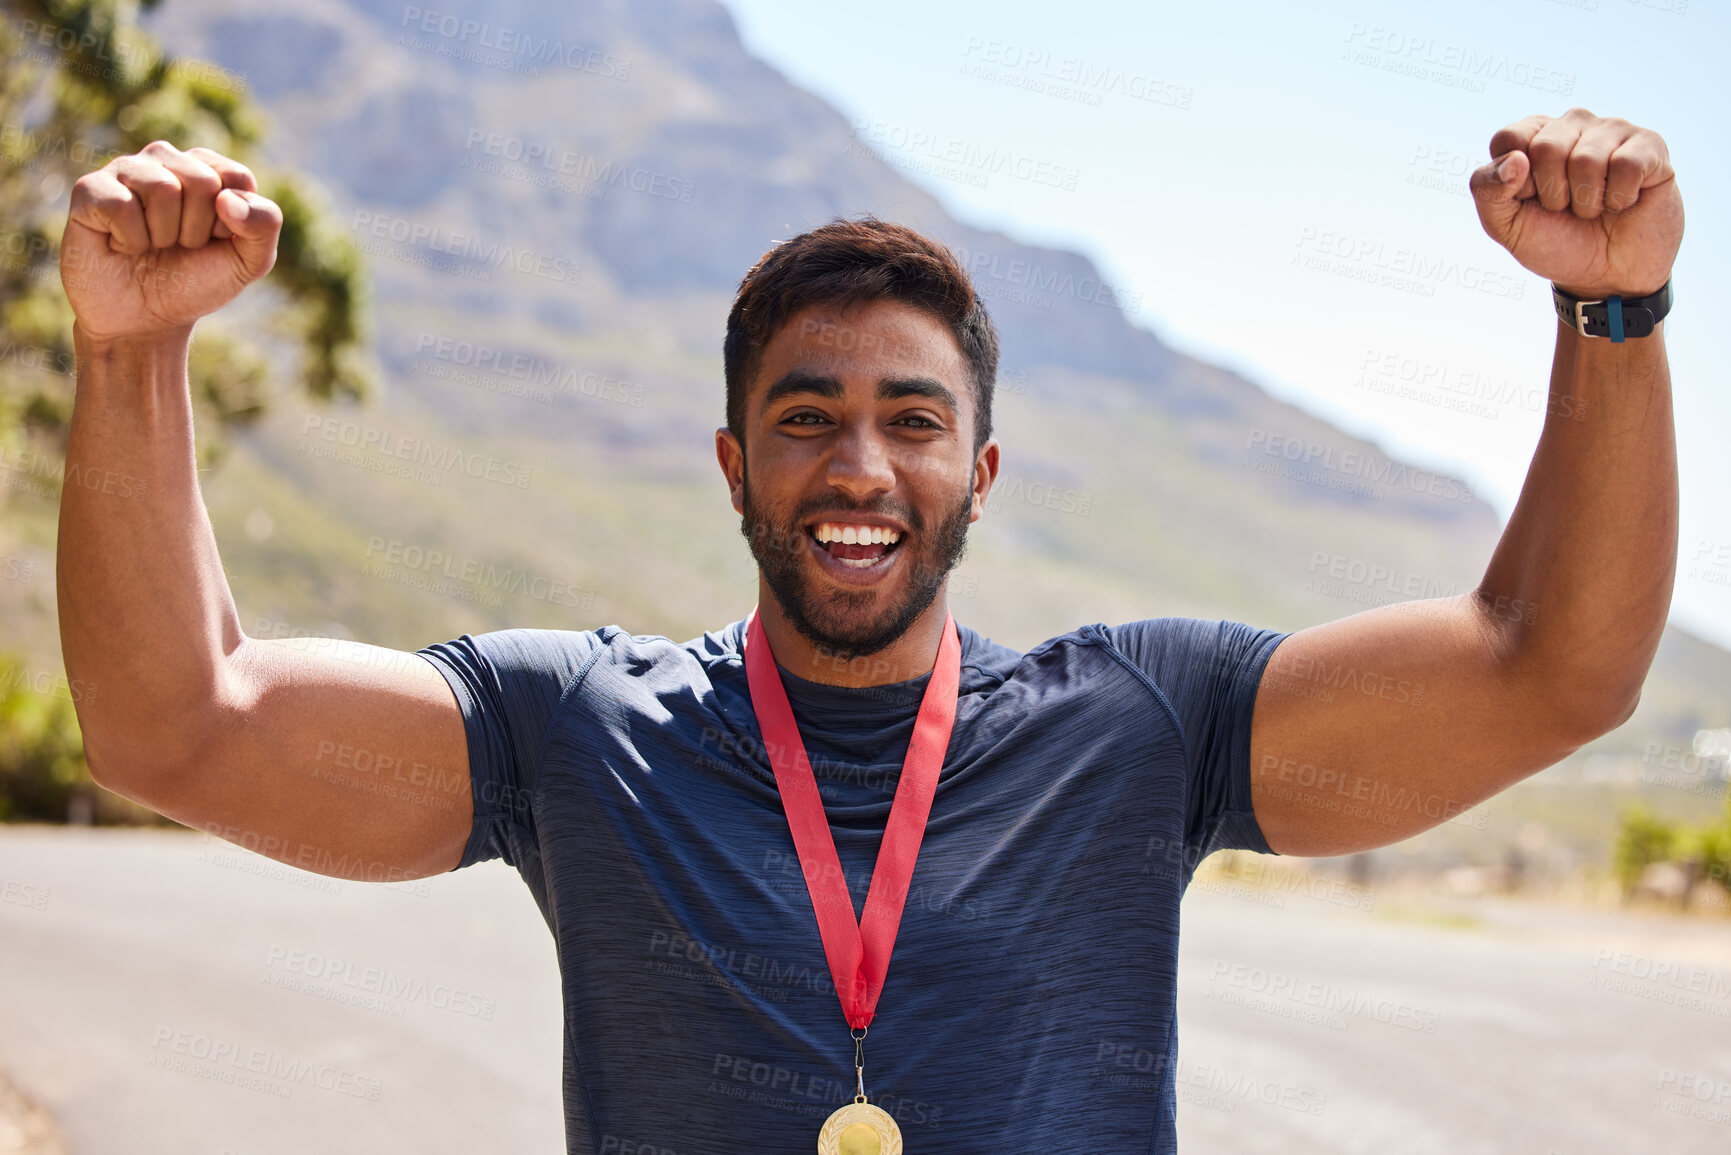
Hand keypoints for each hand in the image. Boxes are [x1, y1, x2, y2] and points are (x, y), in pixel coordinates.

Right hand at [61, 140, 283, 342]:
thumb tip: (228, 198)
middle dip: (197, 230)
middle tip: (177, 246)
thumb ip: (265, 224)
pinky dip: (130, 239)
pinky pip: (121, 205)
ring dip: (163, 235)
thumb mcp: (248, 261)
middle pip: (202, 181)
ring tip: (151, 245)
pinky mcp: (89, 190)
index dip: (230, 223)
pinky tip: (121, 245)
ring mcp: (125, 170)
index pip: (236, 177)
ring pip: (162, 187)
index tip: (214, 241)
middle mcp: (165, 159)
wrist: (144, 321)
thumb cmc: (195, 282)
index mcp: (207, 168)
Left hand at [1469, 108, 1682, 299]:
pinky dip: (1620, 198)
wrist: (1606, 277)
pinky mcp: (1650, 145)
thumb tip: (1515, 159)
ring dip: (1588, 201)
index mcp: (1532, 137)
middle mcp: (1572, 125)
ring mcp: (1613, 130)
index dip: (1517, 183)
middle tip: (1567, 208)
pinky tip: (1624, 201)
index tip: (1530, 201)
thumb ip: (1488, 191)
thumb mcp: (1505, 226)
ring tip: (1596, 207)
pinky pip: (1627, 165)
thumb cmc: (1554, 243)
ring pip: (1587, 158)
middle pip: (1547, 147)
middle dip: (1554, 194)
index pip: (1510, 138)